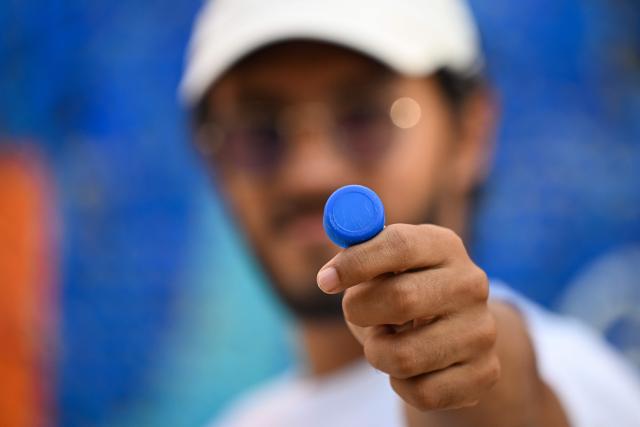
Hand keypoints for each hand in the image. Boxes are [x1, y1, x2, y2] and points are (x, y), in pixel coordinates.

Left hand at [316, 223, 499, 410]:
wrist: (455, 334)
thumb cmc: (402, 292)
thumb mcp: (382, 268)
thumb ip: (357, 259)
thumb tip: (330, 276)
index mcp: (443, 245)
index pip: (399, 245)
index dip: (356, 263)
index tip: (325, 281)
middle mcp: (470, 284)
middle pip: (401, 299)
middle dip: (362, 311)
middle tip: (355, 314)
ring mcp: (482, 330)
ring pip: (404, 357)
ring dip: (377, 353)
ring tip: (386, 342)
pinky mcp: (485, 372)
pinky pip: (422, 392)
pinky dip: (401, 385)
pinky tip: (411, 369)